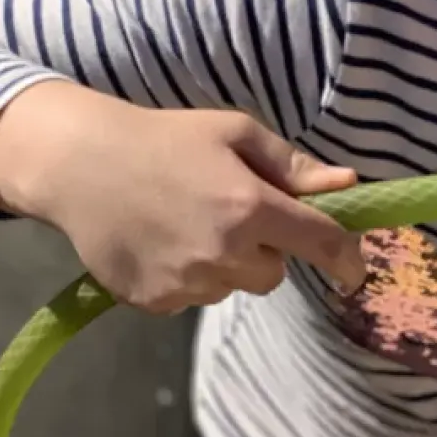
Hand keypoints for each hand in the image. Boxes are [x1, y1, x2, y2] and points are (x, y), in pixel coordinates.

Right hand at [0, 82, 366, 312]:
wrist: (81, 166)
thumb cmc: (167, 140)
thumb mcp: (236, 134)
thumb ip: (294, 166)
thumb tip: (346, 184)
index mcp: (251, 208)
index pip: (321, 244)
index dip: (347, 261)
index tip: (355, 273)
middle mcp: (223, 254)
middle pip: (274, 274)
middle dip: (267, 249)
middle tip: (235, 214)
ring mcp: (186, 284)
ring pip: (234, 288)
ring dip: (229, 265)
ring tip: (192, 224)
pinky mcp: (154, 302)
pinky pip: (195, 299)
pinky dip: (191, 278)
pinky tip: (166, 243)